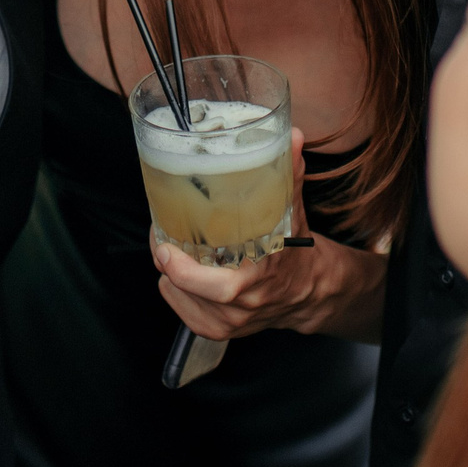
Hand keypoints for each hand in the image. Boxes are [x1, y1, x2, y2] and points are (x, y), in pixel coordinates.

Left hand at [150, 132, 387, 340]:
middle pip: (185, 287)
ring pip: (177, 295)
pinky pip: (179, 306)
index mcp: (260, 279)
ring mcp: (228, 323)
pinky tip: (182, 269)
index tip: (164, 244)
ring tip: (170, 246)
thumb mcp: (293, 211)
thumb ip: (289, 174)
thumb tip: (290, 136)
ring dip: (168, 271)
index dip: (182, 269)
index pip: (216, 287)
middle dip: (166, 259)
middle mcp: (242, 306)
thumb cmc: (294, 250)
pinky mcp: (217, 331)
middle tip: (160, 235)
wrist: (306, 292)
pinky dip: (174, 287)